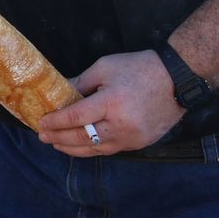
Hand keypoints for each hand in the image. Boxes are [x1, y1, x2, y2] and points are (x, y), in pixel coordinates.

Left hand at [37, 49, 184, 156]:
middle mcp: (121, 124)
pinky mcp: (139, 144)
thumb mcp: (105, 67)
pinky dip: (91, 148)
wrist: (178, 80)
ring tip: (56, 143)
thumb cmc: (140, 68)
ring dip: (72, 148)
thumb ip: (81, 82)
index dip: (55, 122)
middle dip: (58, 138)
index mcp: (111, 102)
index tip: (40, 123)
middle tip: (42, 136)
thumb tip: (59, 92)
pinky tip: (80, 145)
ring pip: (95, 149)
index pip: (76, 117)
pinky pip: (109, 149)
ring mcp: (131, 138)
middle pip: (82, 138)